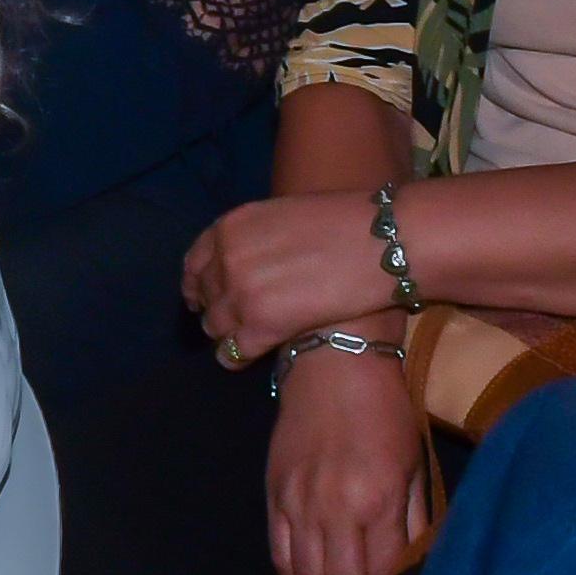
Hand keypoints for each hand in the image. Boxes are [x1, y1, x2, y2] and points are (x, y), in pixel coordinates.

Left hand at [183, 188, 400, 368]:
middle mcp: (226, 259)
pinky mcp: (261, 327)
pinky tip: (249, 359)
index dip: (198, 284)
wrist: (380, 244)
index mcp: (230, 227)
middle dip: (216, 309)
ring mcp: (241, 295)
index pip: (195, 262)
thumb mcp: (284, 215)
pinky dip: (237, 358)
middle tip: (234, 320)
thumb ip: (257, 239)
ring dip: (227, 333)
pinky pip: (232, 353)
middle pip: (205, 297)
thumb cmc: (345, 223)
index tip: (203, 297)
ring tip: (245, 339)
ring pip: (214, 327)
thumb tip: (250, 260)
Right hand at [264, 344, 441, 574]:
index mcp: (377, 500)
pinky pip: (280, 553)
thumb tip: (419, 566)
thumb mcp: (414, 463)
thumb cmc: (386, 409)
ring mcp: (299, 503)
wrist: (334, 362)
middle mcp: (334, 509)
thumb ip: (415, 520)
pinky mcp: (275, 494)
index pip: (381, 573)